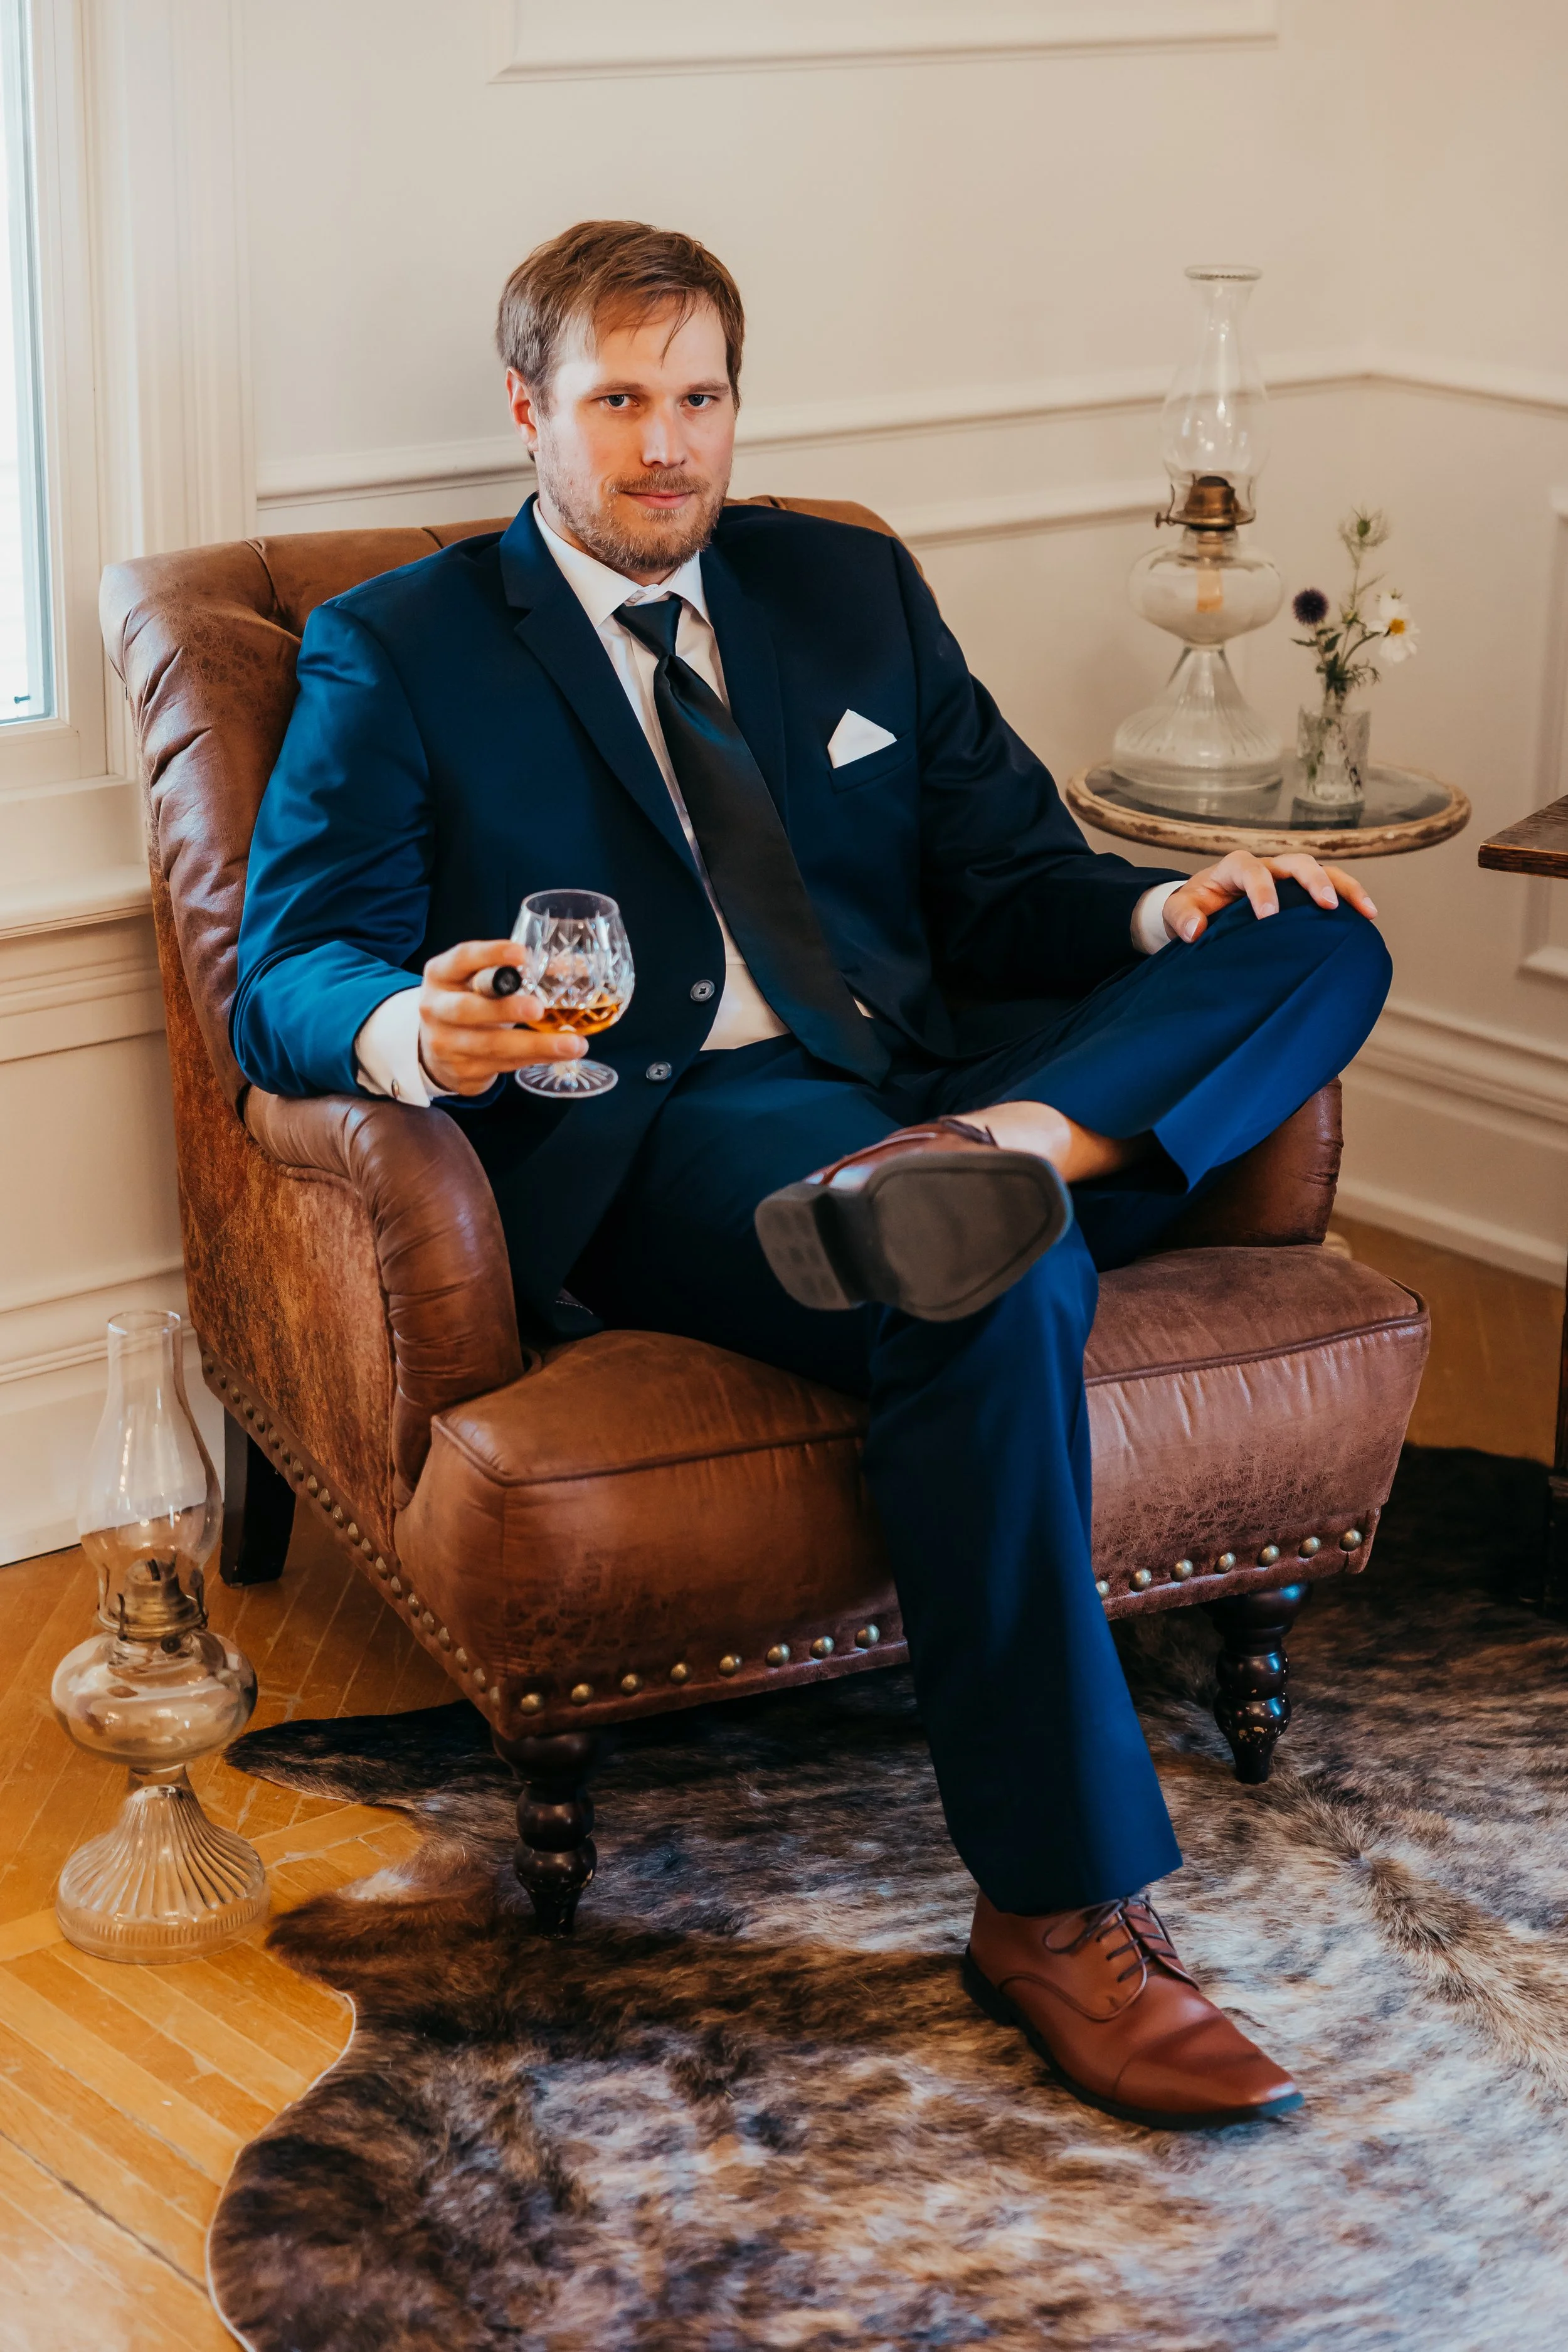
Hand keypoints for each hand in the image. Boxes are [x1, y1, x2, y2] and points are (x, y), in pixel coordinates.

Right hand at [416, 939, 587, 1095]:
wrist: (437, 1051)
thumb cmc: (469, 1003)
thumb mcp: (476, 983)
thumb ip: (508, 974)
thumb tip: (566, 968)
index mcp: (441, 975)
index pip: (462, 959)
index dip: (490, 955)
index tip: (521, 954)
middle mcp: (436, 1009)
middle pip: (467, 1009)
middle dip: (504, 1009)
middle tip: (537, 1008)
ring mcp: (446, 1044)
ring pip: (492, 1045)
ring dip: (536, 1045)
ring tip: (574, 1044)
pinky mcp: (462, 1071)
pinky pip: (504, 1065)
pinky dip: (536, 1058)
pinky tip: (560, 1054)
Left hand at [1163, 850, 1378, 944]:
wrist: (1202, 908)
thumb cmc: (1193, 909)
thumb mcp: (1179, 912)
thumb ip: (1182, 918)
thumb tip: (1196, 930)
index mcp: (1234, 867)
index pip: (1251, 870)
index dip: (1261, 890)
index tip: (1268, 917)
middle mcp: (1266, 866)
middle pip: (1296, 861)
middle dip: (1313, 881)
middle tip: (1327, 906)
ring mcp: (1287, 877)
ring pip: (1322, 870)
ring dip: (1344, 887)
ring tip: (1367, 911)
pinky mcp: (1301, 892)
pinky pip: (1331, 887)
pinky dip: (1350, 898)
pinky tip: (1368, 916)